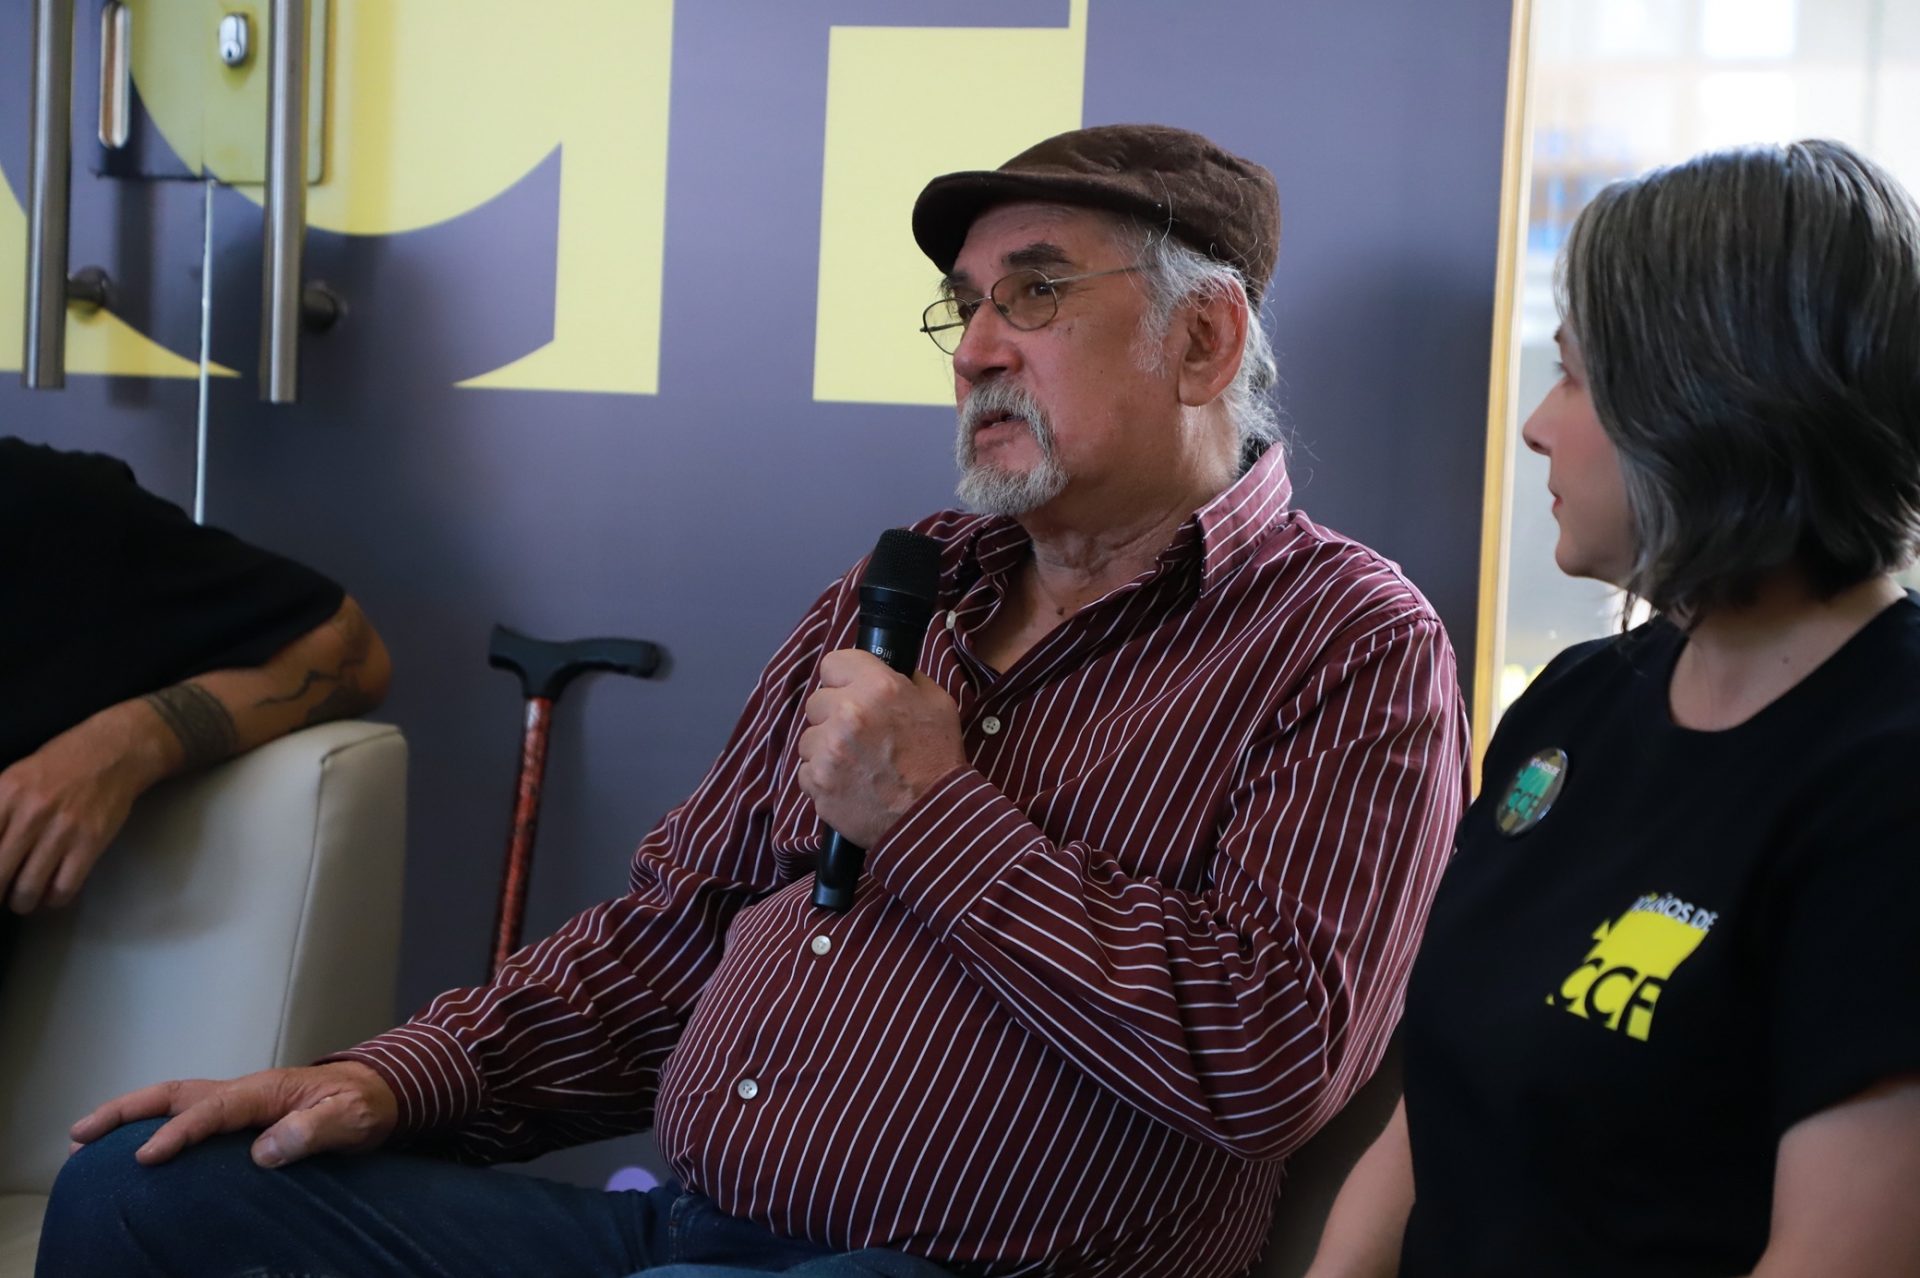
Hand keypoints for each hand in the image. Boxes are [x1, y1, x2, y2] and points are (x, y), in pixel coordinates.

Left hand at [0, 709, 163, 912]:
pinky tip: (52, 894)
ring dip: (21, 902)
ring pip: (28, 888)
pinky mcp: (91, 841)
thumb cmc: (62, 764)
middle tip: (1, 893)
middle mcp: (31, 812)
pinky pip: (64, 887)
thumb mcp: (15, 777)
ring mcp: (63, 829)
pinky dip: (54, 899)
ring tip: (23, 900)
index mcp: (6, 793)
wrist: (115, 751)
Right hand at [70, 1062, 399, 1168]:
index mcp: (266, 1091)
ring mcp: (240, 1100)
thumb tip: (263, 1152)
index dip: (178, 1133)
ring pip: (175, 1101)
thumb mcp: (349, 1119)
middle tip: (79, 1134)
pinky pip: (189, 1114)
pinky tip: (133, 1147)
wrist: (379, 1091)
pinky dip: (155, 1123)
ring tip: (85, 1140)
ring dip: (131, 1115)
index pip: (212, 1111)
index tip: (145, 1158)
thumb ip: (311, 1132)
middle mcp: (245, 1091)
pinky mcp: (240, 1114)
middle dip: (126, 1110)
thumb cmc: (364, 1105)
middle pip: (175, 1094)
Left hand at [796, 650, 966, 846]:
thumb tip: (883, 669)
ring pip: (808, 737)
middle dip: (834, 715)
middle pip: (816, 701)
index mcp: (878, 687)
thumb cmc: (937, 760)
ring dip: (826, 748)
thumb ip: (907, 680)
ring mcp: (828, 750)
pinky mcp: (817, 782)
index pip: (833, 663)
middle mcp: (848, 713)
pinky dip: (822, 778)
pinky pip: (806, 770)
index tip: (851, 692)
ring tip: (856, 764)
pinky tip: (849, 784)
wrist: (931, 817)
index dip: (844, 679)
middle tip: (859, 735)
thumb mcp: (937, 704)